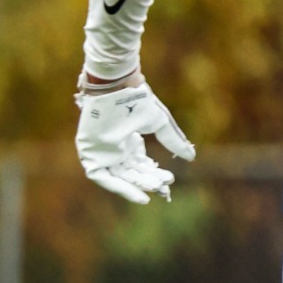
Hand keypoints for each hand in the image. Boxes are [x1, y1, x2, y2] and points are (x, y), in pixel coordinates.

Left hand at [75, 74, 195, 203]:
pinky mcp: (90, 155)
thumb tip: (191, 156)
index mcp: (128, 140)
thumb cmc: (137, 100)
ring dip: (137, 185)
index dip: (155, 174)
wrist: (117, 87)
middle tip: (164, 186)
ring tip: (154, 190)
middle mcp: (114, 149)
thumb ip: (173, 140)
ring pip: (119, 177)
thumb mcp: (160, 122)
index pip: (141, 164)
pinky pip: (103, 178)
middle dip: (148, 181)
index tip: (169, 181)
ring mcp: (101, 152)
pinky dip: (120, 188)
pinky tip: (139, 195)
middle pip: (132, 172)